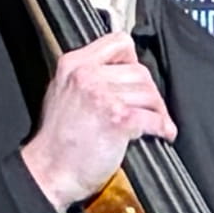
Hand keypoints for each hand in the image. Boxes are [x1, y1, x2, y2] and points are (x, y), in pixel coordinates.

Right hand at [18, 31, 177, 212]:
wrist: (50, 170)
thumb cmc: (57, 139)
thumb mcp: (61, 92)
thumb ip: (87, 76)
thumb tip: (116, 72)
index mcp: (73, 64)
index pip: (118, 42)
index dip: (133, 59)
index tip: (137, 77)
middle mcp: (87, 75)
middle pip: (140, 71)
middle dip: (149, 91)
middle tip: (149, 107)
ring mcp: (103, 96)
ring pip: (149, 93)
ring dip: (157, 110)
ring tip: (155, 122)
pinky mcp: (118, 119)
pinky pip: (154, 117)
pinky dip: (163, 127)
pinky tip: (162, 133)